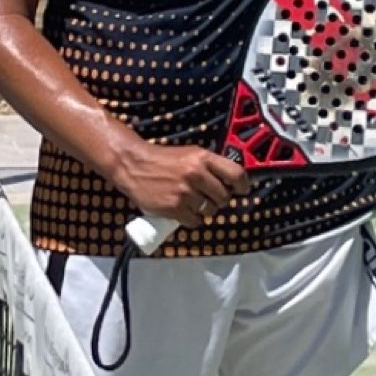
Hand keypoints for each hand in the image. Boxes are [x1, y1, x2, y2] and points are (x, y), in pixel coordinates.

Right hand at [106, 134, 248, 226]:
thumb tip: (230, 181)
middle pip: (224, 197)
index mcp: (202, 158)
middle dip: (219, 200)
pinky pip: (195, 221)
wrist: (133, 165)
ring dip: (204, 210)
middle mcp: (196, 174)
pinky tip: (184, 211)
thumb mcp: (189, 154)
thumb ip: (209, 166)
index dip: (242, 185)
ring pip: (210, 210)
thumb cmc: (162, 160)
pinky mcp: (174, 208)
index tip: (241, 191)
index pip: (236, 174)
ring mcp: (185, 193)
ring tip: (192, 202)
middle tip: (209, 197)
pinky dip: (192, 219)